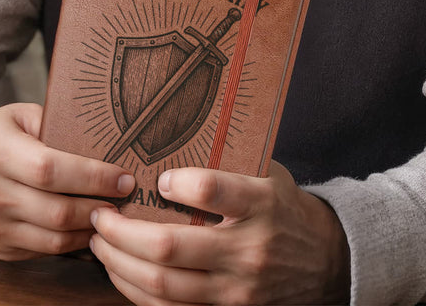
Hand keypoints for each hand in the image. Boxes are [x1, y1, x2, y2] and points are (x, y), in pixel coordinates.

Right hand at [0, 102, 134, 260]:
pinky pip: (44, 252)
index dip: (93, 177)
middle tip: (126, 198)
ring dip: (90, 228)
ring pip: (54, 238)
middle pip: (57, 210)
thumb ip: (57, 125)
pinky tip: (88, 227)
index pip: (51, 170)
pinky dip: (72, 242)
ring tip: (113, 214)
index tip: (123, 177)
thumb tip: (107, 141)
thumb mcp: (19, 116)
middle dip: (99, 206)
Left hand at [89, 162, 350, 304]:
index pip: (211, 191)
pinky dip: (136, 292)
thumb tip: (171, 135)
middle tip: (100, 213)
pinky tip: (121, 270)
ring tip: (100, 242)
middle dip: (121, 230)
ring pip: (162, 285)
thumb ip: (228, 163)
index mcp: (260, 204)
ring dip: (119, 263)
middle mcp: (247, 250)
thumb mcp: (268, 174)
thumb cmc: (284, 208)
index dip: (175, 184)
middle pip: (170, 247)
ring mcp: (236, 290)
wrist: (325, 262)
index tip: (156, 178)